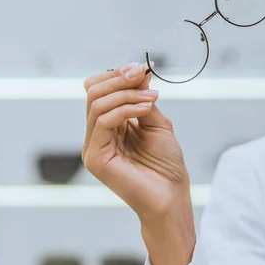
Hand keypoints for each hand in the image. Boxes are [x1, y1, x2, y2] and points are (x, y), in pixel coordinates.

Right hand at [83, 61, 190, 219]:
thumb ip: (143, 99)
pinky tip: (145, 108)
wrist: (171, 196)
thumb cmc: (166, 165)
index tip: (141, 68)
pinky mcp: (94, 158)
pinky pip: (103, 121)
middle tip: (141, 74)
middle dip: (118, 78)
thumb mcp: (156, 122)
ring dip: (126, 93)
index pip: (99, 91)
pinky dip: (125, 108)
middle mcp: (97, 134)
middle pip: (93, 93)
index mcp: (109, 125)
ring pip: (97, 104)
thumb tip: (139, 72)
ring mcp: (93, 146)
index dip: (117, 75)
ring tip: (151, 97)